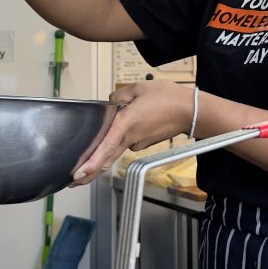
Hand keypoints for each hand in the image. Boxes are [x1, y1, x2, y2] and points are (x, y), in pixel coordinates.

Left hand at [70, 81, 193, 186]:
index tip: (79, 175)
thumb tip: (111, 103)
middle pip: (107, 158)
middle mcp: (130, 138)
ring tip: (106, 136)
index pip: (105, 148)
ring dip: (109, 146)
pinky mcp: (145, 143)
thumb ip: (119, 96)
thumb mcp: (138, 88)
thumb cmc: (168, 98)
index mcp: (125, 124)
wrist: (191, 111)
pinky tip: (128, 125)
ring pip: (117, 147)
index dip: (91, 163)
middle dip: (91, 170)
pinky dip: (124, 137)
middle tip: (76, 180)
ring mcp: (138, 143)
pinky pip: (128, 141)